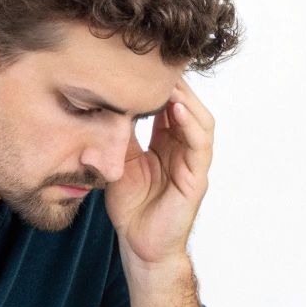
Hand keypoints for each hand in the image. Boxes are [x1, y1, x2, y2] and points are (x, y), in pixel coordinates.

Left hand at [103, 77, 216, 267]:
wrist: (138, 244)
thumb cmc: (131, 206)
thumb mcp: (118, 162)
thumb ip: (119, 136)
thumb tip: (105, 105)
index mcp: (166, 144)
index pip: (168, 107)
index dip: (160, 86)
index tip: (143, 65)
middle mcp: (183, 150)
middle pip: (187, 108)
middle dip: (176, 85)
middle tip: (160, 63)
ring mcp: (193, 164)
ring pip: (199, 121)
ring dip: (186, 99)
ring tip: (171, 79)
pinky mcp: (197, 179)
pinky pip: (199, 146)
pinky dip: (190, 125)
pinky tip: (177, 109)